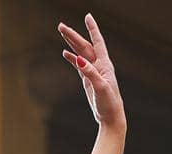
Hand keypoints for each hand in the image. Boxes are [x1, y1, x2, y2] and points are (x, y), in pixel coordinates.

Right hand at [58, 13, 125, 129]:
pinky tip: (66, 53)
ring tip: (62, 32)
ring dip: (72, 43)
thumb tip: (78, 59)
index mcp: (104, 65)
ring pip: (81, 53)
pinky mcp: (88, 80)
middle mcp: (99, 66)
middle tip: (61, 26)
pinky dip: (72, 58)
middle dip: (73, 35)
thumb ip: (90, 73)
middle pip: (84, 46)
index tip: (87, 16)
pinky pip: (79, 65)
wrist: (111, 118)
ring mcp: (93, 72)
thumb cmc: (109, 104)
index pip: (97, 42)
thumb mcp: (101, 88)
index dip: (92, 29)